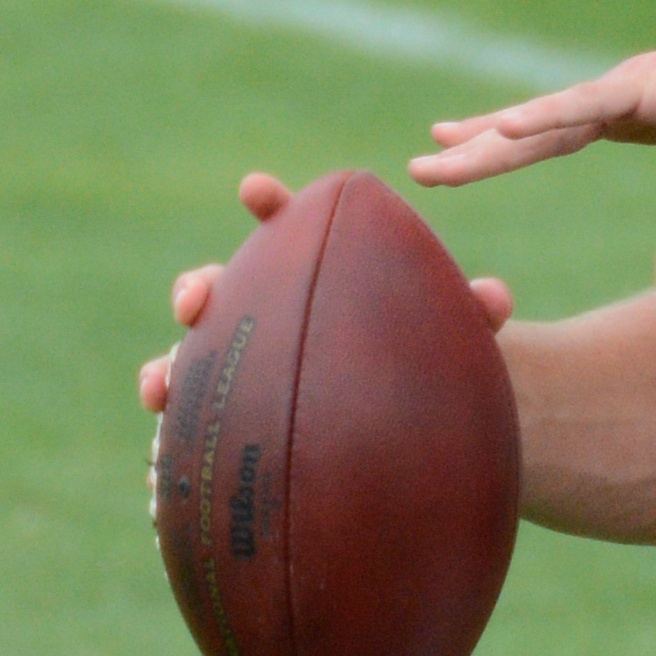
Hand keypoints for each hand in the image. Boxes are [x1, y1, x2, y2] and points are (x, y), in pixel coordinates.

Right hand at [138, 172, 512, 412]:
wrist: (406, 429)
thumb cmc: (424, 363)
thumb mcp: (453, 337)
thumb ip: (471, 312)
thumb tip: (495, 297)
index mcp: (318, 277)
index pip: (288, 231)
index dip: (270, 208)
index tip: (254, 188)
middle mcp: (268, 315)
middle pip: (219, 290)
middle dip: (197, 289)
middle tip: (197, 302)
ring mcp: (242, 367)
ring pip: (189, 361)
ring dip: (167, 368)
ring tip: (160, 387)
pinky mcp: (230, 421)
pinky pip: (191, 428)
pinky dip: (173, 444)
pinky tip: (164, 467)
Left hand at [409, 35, 655, 307]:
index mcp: (639, 117)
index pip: (555, 134)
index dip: (504, 148)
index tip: (454, 155)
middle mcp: (627, 95)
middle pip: (537, 127)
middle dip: (478, 147)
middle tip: (422, 163)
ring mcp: (636, 86)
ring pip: (549, 117)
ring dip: (493, 138)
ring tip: (440, 151)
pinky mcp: (654, 86)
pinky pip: (587, 106)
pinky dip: (545, 116)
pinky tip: (503, 129)